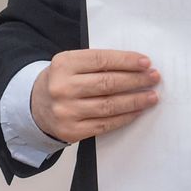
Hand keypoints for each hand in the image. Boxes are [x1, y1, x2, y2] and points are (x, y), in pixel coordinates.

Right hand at [31, 49, 160, 142]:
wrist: (36, 107)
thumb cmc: (63, 81)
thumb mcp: (71, 64)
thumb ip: (97, 63)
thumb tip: (136, 66)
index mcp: (63, 64)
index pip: (101, 60)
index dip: (126, 61)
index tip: (146, 62)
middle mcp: (62, 87)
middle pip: (107, 83)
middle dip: (135, 80)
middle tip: (154, 78)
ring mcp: (66, 111)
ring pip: (109, 105)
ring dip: (135, 100)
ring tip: (151, 96)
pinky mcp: (71, 131)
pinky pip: (105, 124)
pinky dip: (125, 117)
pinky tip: (137, 111)